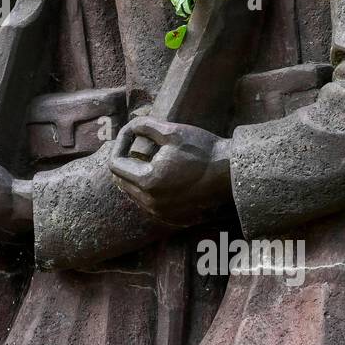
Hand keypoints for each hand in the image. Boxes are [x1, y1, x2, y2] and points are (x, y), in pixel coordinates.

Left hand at [109, 117, 231, 226]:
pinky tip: (163, 176)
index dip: (119, 146)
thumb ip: (143, 126)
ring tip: (152, 159)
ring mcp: (162, 213)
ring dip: (137, 176)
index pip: (115, 166)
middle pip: (122, 181)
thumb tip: (128, 127)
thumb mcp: (171, 131)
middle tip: (138, 145)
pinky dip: (150, 190)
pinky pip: (150, 204)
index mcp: (147, 182)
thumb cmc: (202, 151)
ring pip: (134, 194)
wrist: (230, 173)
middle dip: (126, 161)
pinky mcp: (173, 217)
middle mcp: (151, 203)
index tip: (131, 135)